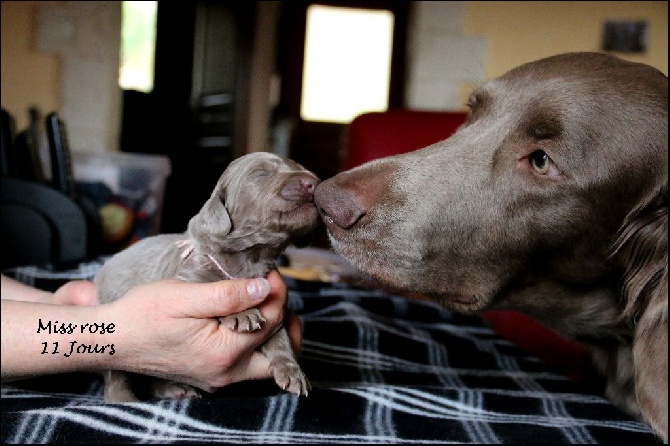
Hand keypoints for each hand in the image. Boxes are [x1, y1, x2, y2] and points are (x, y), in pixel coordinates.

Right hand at [106, 270, 300, 391]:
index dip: (276, 291)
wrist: (111, 338)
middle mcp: (226, 374)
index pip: (271, 320)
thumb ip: (228, 295)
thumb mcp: (185, 296)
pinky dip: (256, 341)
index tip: (268, 271)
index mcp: (224, 354)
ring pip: (266, 362)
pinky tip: (248, 318)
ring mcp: (219, 378)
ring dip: (273, 333)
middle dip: (287, 323)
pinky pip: (248, 363)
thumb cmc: (143, 314)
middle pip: (279, 355)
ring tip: (266, 303)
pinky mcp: (211, 374)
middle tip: (277, 294)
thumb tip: (264, 288)